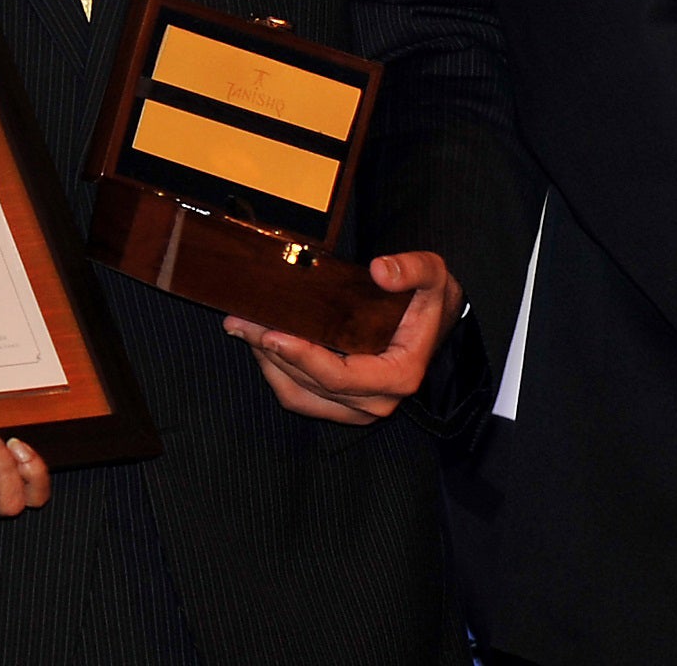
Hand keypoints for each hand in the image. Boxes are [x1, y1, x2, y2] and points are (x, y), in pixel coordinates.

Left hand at [224, 251, 461, 424]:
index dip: (302, 358)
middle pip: (311, 384)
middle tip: (242, 322)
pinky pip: (299, 396)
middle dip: (273, 352)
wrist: (434, 322)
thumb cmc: (429, 300)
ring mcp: (358, 408)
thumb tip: (380, 270)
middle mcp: (377, 401)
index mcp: (398, 375)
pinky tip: (259, 342)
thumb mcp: (433, 275)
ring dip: (267, 363)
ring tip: (243, 329)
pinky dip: (275, 372)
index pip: (340, 377)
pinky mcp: (342, 405)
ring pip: (298, 394)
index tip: (273, 333)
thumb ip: (413, 269)